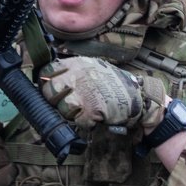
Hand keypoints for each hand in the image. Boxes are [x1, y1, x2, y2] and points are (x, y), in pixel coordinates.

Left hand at [39, 57, 165, 129]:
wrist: (138, 95)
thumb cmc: (113, 82)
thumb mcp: (92, 66)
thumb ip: (72, 70)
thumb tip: (47, 79)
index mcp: (77, 64)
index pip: (47, 72)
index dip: (46, 83)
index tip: (51, 89)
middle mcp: (79, 76)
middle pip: (50, 91)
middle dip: (55, 100)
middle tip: (66, 103)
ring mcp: (86, 93)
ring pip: (62, 108)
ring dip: (70, 113)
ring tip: (83, 110)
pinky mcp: (93, 110)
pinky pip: (78, 121)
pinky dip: (85, 122)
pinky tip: (93, 116)